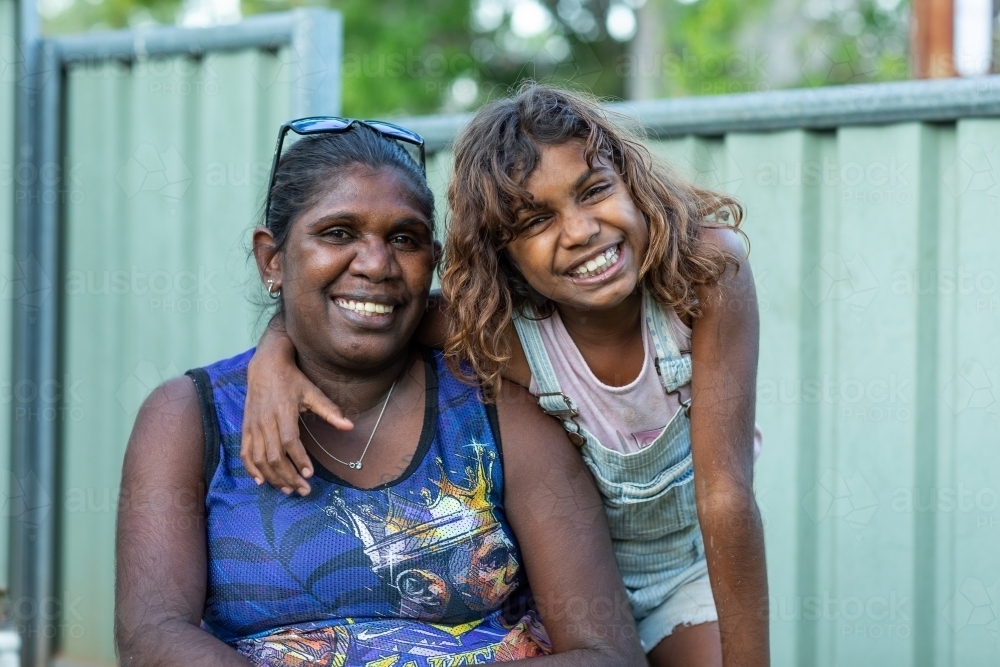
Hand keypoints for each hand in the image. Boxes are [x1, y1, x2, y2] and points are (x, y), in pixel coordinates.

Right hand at [241, 325, 352, 494]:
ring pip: (259, 459)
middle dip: (289, 477)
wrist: (265, 367)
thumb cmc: (292, 380)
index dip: (299, 460)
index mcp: (283, 412)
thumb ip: (329, 411)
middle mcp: (265, 421)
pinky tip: (261, 481)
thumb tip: (350, 427)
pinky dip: (251, 469)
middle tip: (303, 490)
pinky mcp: (245, 428)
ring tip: (287, 490)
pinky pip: (245, 453)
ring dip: (272, 477)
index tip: (310, 475)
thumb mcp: (312, 392)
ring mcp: (253, 426)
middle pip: (274, 456)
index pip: (290, 442)